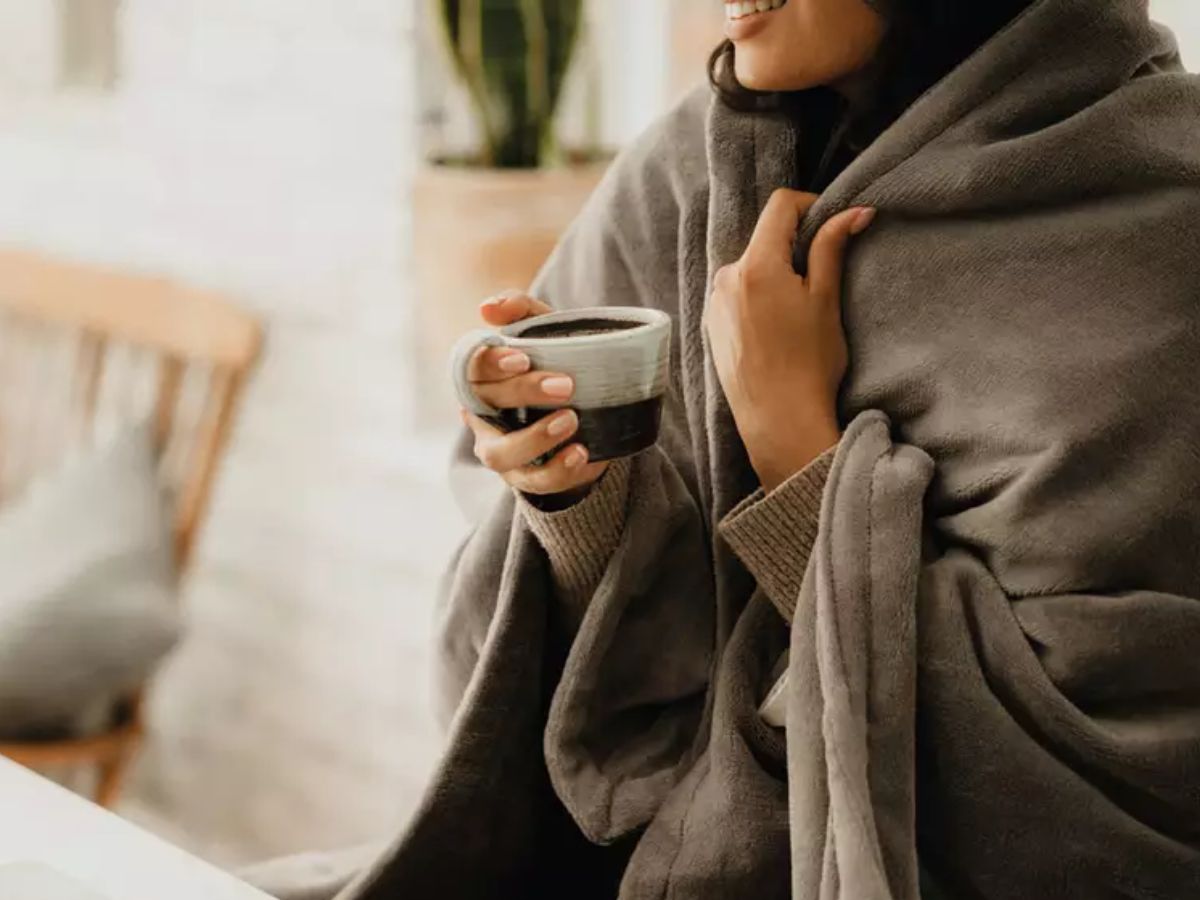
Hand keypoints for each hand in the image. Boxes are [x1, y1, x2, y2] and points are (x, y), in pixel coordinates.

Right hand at [461, 290, 609, 497]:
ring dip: (533, 439)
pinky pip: (535, 482)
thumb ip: (520, 310)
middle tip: (565, 384)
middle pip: (487, 407)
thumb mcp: (544, 331)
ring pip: (500, 454)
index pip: (471, 368)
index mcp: (482, 378)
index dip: (492, 364)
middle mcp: (482, 416)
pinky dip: (558, 470)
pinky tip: (582, 452)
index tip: (523, 358)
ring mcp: (501, 450)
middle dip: (523, 394)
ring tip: (571, 421)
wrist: (586, 413)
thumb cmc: (556, 364)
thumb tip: (487, 308)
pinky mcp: (526, 478)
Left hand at [705, 190, 874, 491]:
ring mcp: (714, 302)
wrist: (778, 420)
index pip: (780, 206)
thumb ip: (832, 248)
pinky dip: (758, 297)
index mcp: (755, 266)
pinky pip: (737, 294)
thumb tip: (855, 211)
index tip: (831, 227)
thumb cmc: (808, 363)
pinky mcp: (711, 324)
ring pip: (751, 267)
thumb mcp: (825, 299)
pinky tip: (776, 330)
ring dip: (775, 274)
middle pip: (764, 238)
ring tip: (796, 313)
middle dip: (793, 247)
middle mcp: (726, 278)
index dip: (811, 206)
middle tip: (818, 280)